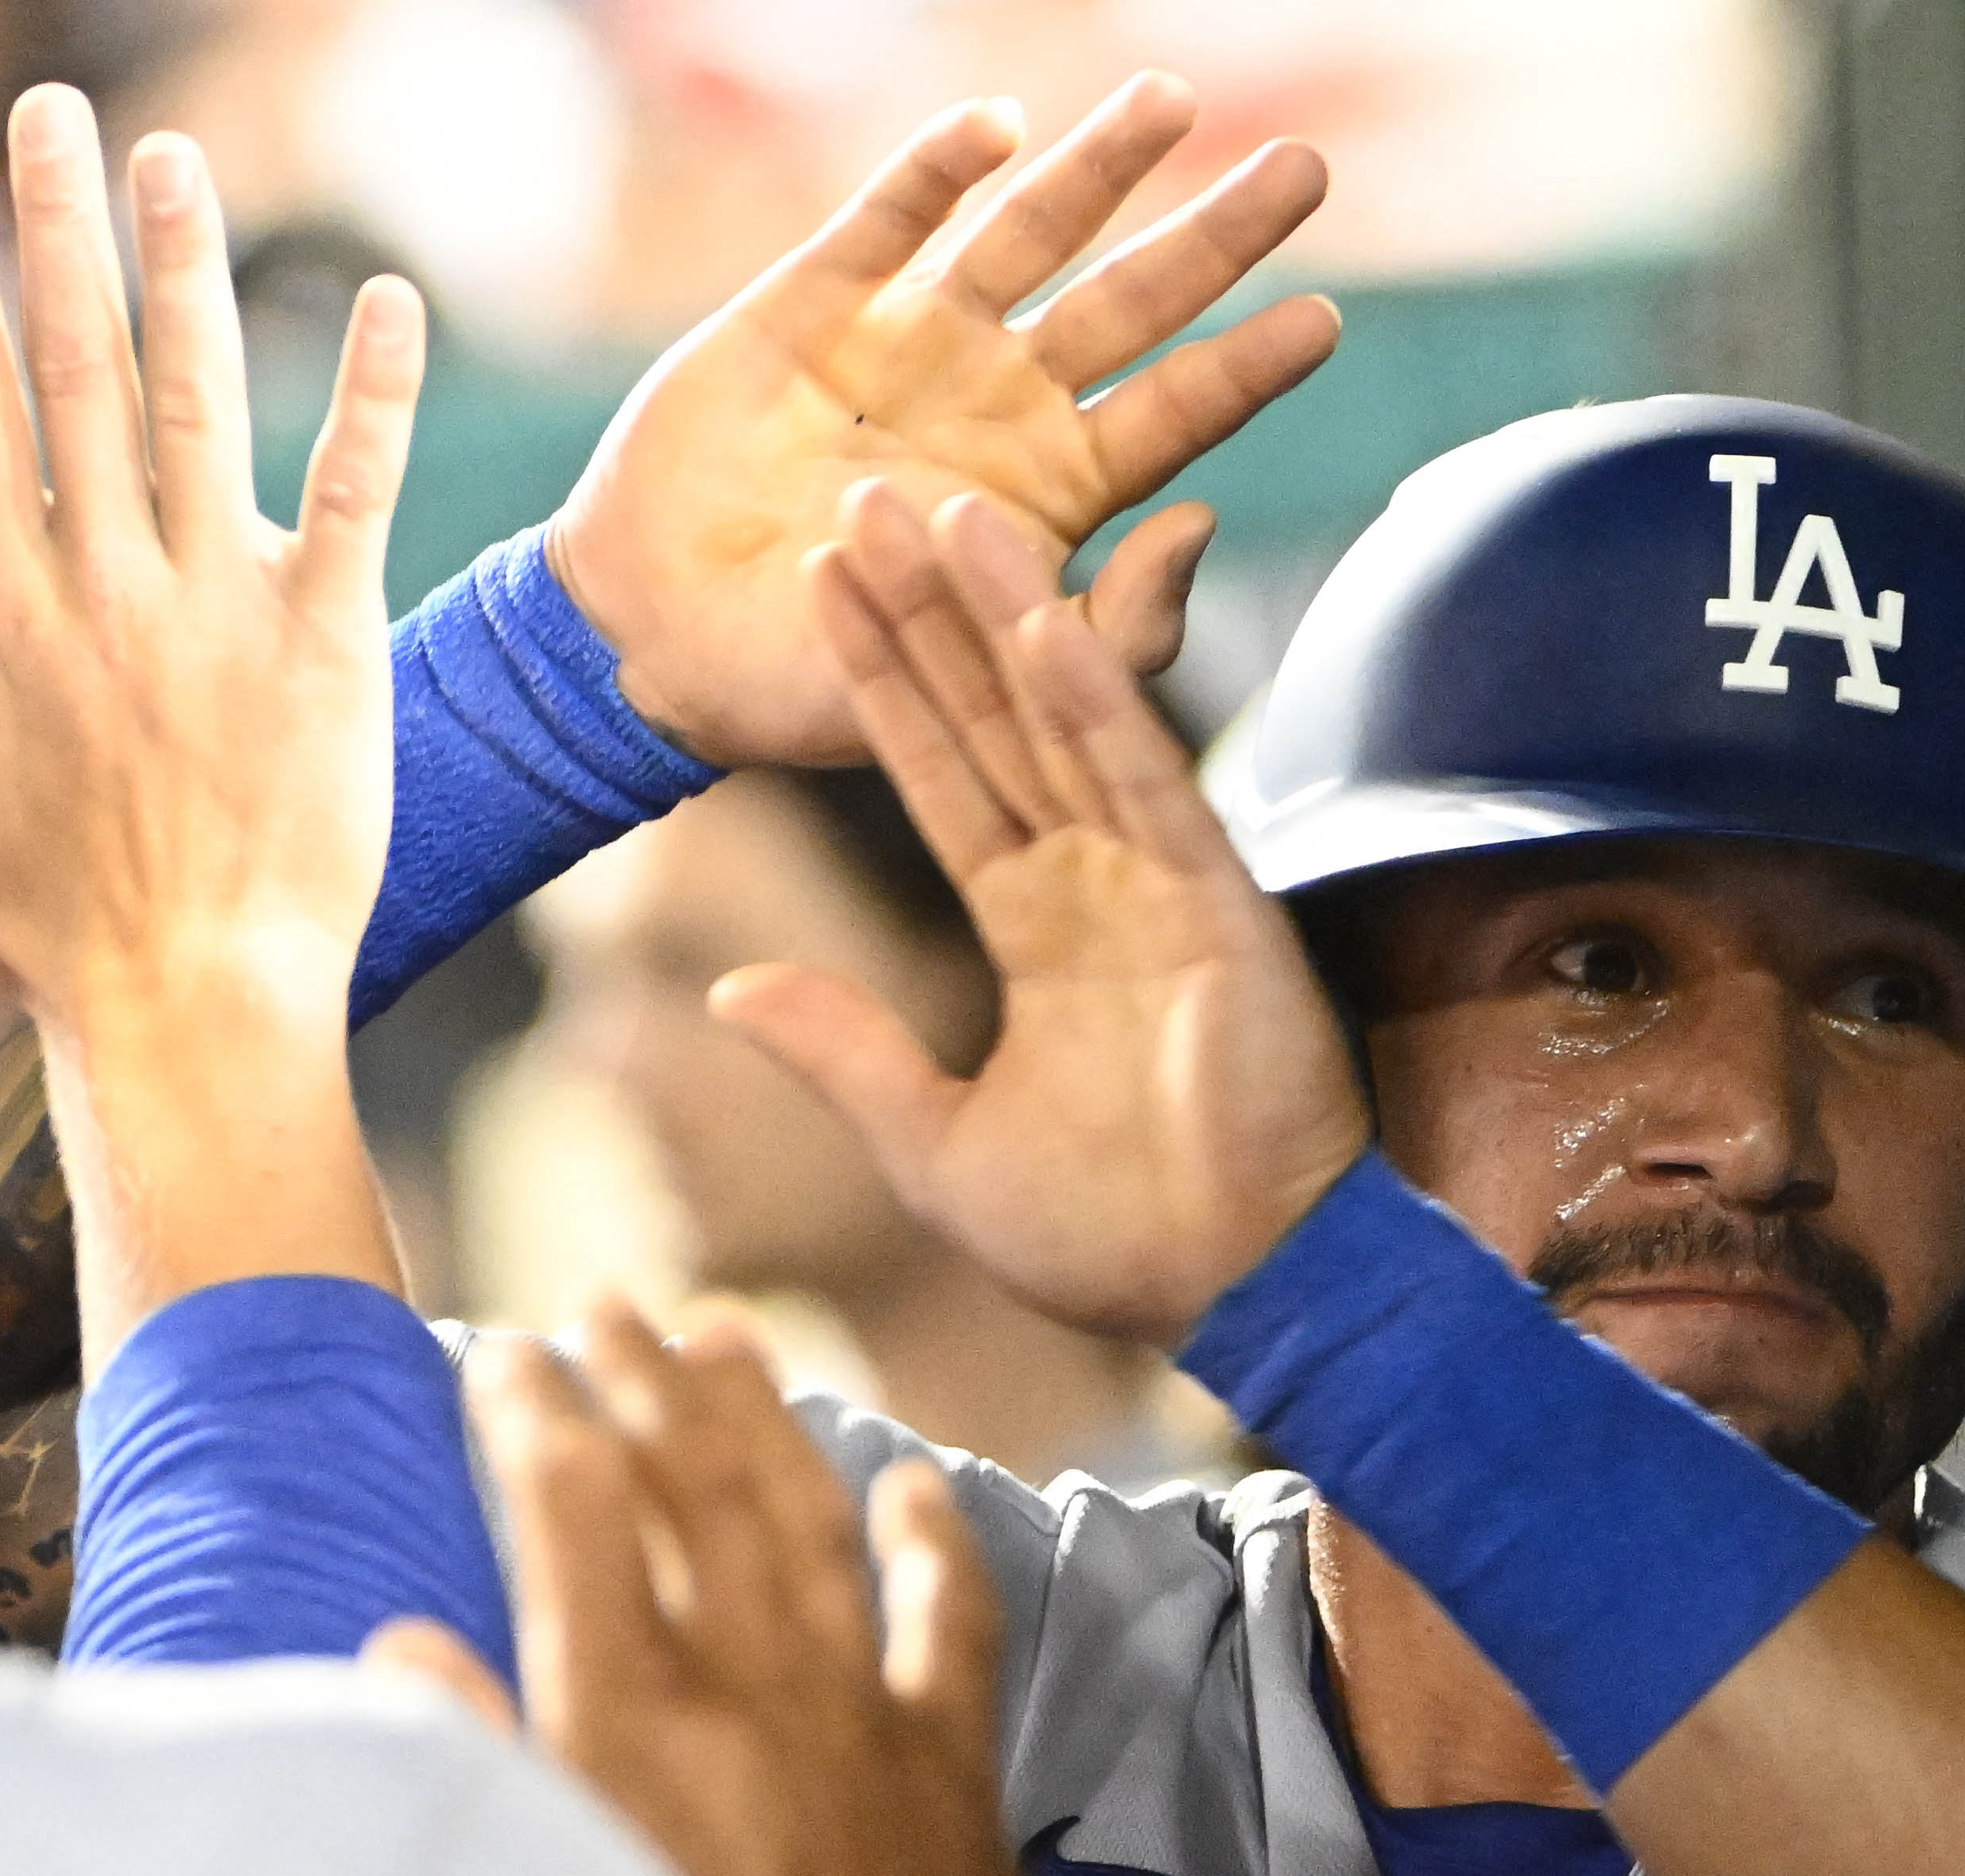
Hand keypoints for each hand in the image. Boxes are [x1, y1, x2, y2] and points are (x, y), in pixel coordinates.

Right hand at [0, 88, 419, 1349]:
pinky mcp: (328, 643)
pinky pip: (360, 494)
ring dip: (185, 270)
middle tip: (52, 112)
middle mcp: (107, 584)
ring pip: (202, 401)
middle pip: (77, 368)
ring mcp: (222, 607)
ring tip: (169, 161)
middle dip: (57, 230)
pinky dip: (377, 395)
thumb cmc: (36, 933)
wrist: (189, 1007)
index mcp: (3, 610)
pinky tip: (392, 299)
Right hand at [369, 1307, 1041, 1875]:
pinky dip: (929, 1545)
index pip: (568, 1510)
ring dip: (765, 1419)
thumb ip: (471, 1766)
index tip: (504, 1353)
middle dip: (640, 1379)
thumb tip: (402, 1649)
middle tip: (605, 1306)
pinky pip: (944, 1621)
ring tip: (724, 1335)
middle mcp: (746, 1687)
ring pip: (806, 1519)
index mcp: (625, 1717)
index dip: (533, 1413)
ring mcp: (858, 1713)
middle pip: (688, 1485)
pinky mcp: (949, 1764)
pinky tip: (911, 1487)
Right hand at [556, 74, 1337, 768]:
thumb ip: (1108, 625)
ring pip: (1027, 236)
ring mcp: (910, 340)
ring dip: (1098, 168)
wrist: (662, 650)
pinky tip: (997, 127)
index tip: (1324, 321)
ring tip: (1172, 101)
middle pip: (1133, 302)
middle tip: (1307, 171)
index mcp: (1051, 488)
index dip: (1247, 365)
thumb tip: (1205, 524)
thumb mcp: (987, 679)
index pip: (1176, 412)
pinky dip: (937, 171)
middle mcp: (998, 399)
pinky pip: (888, 220)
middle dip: (1216, 236)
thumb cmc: (824, 681)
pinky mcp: (814, 302)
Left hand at [711, 482, 1368, 1344]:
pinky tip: (1046, 620)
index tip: (825, 586)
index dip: (882, 684)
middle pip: (992, 721)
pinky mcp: (1218, 903)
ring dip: (1006, 614)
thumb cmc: (1109, 1241)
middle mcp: (1093, 885)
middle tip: (867, 493)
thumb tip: (729, 993)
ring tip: (945, 504)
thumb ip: (846, 1054)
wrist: (1236, 1293)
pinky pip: (1149, 784)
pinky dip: (1098, 704)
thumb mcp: (933, 1146)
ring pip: (1063, 724)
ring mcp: (1159, 884)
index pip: (940, 779)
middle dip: (929, 612)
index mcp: (1031, 931)